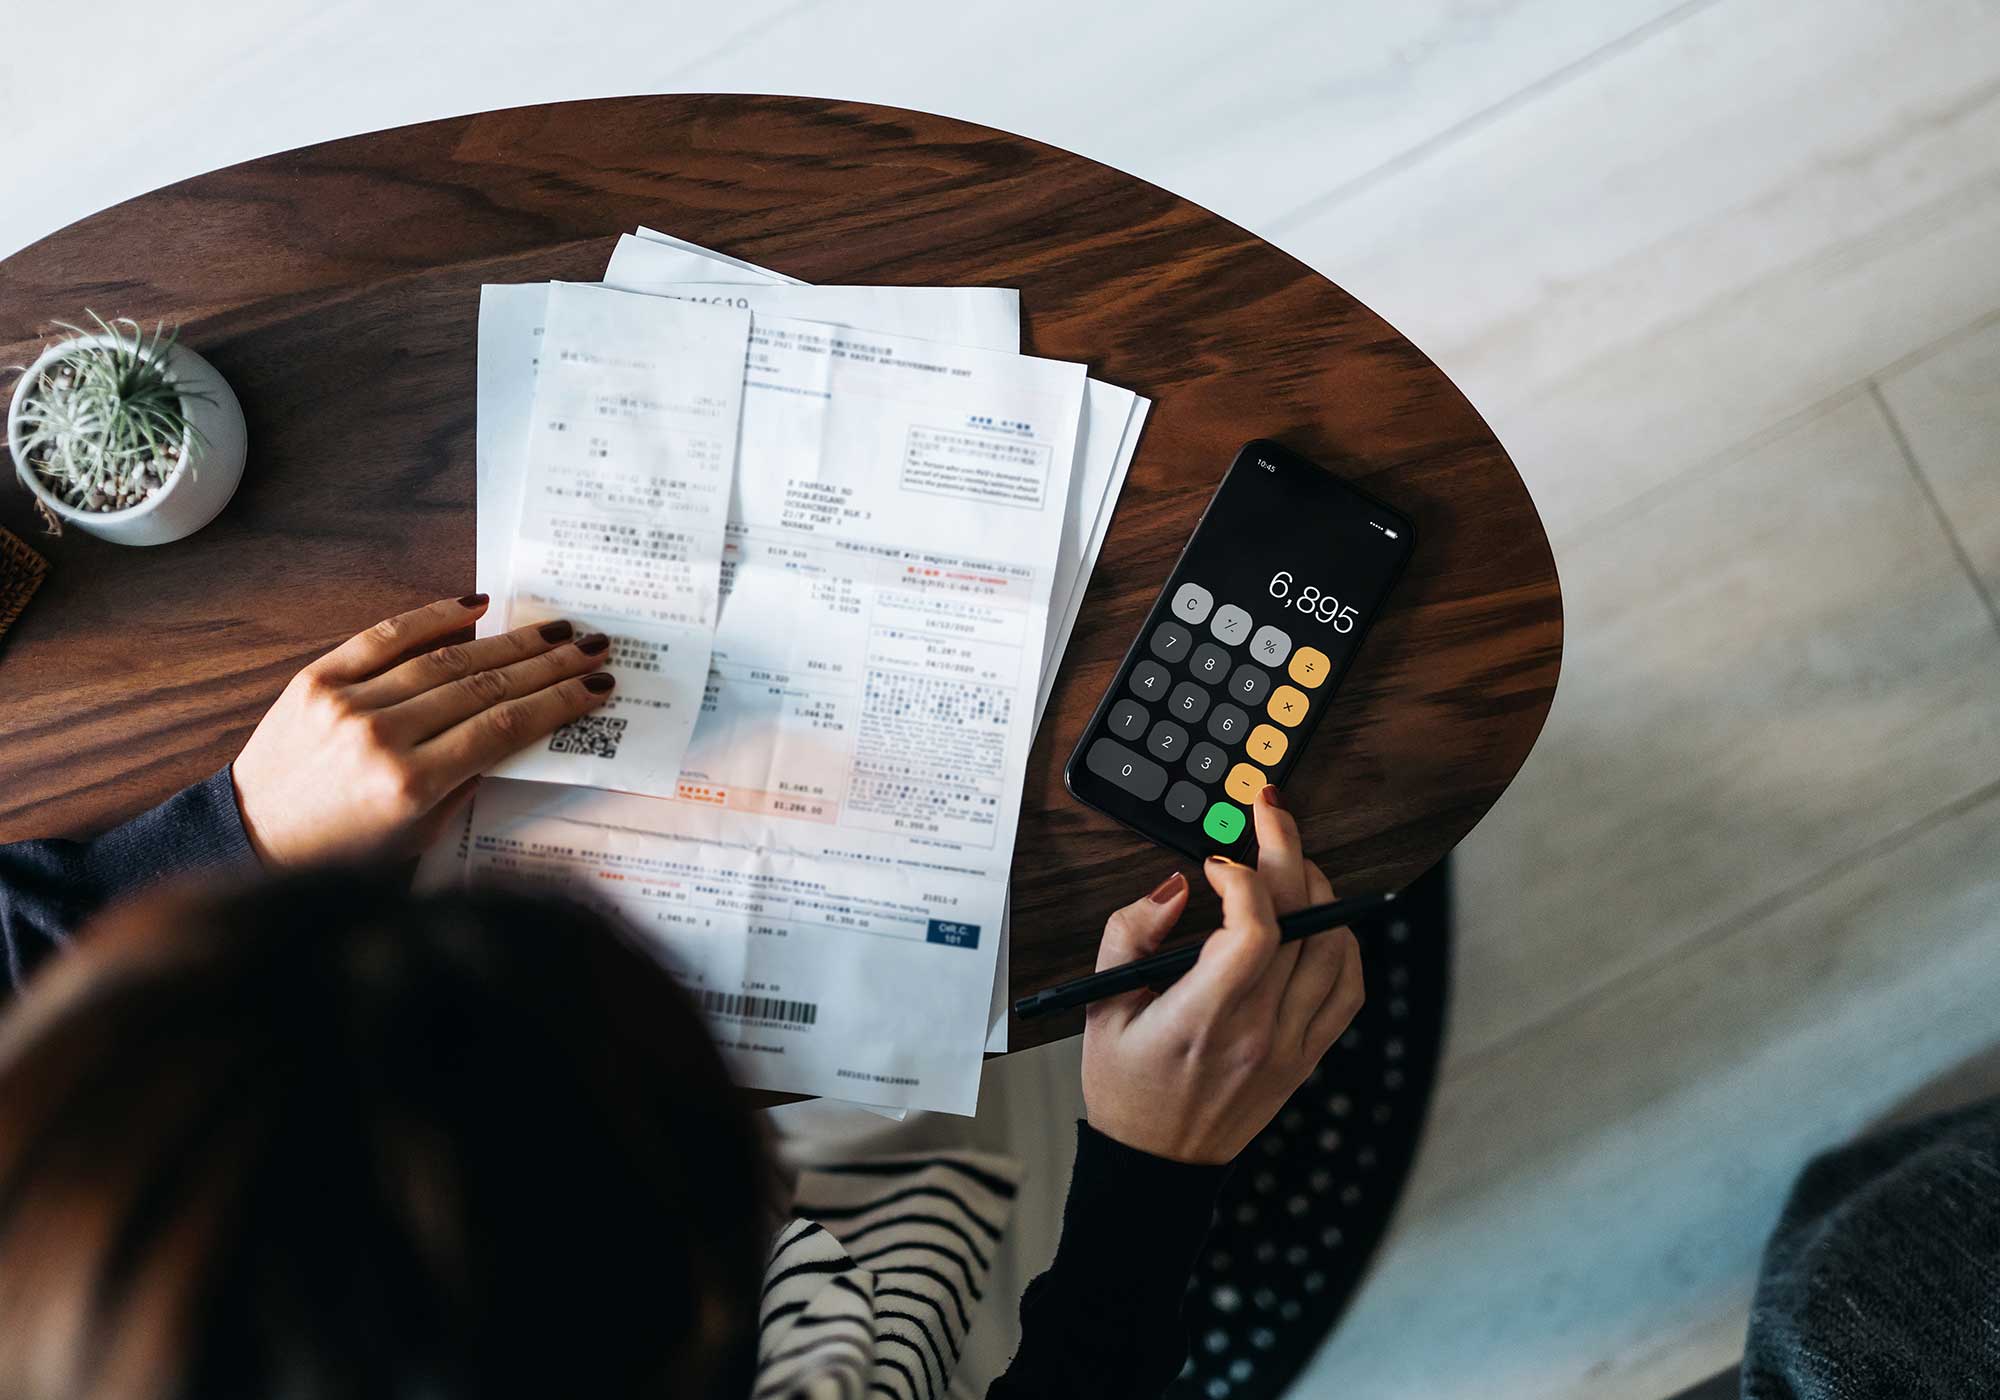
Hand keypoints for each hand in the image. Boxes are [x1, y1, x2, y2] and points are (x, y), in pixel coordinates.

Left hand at [231, 594, 614, 866]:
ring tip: (555, 628)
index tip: (596, 688)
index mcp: (410, 785)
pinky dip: (434, 617)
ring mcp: (347, 703)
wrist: (252, 836)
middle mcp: (380, 738)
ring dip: (509, 642)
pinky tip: (477, 606)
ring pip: (446, 659)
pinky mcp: (317, 679)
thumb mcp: (420, 833)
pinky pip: (384, 637)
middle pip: (484, 687)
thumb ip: (468, 780)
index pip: (503, 728)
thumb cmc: (343, 850)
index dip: (557, 704)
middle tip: (592, 646)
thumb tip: (520, 726)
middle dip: (548, 665)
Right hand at [1081, 787, 1363, 1164]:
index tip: (1215, 862)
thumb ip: (1129, 934)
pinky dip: (1343, 942)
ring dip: (1319, 889)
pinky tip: (1320, 919)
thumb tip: (1177, 887)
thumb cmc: (1125, 1086)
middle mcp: (1257, 1031)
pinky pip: (1348, 987)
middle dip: (1286, 850)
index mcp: (1202, 1018)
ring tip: (1291, 862)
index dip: (1243, 878)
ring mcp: (1291, 1045)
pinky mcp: (1308, 1056)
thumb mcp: (1100, 1007)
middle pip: (1299, 920)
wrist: (1157, 1165)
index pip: (1253, 930)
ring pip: (1334, 946)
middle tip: (1269, 812)